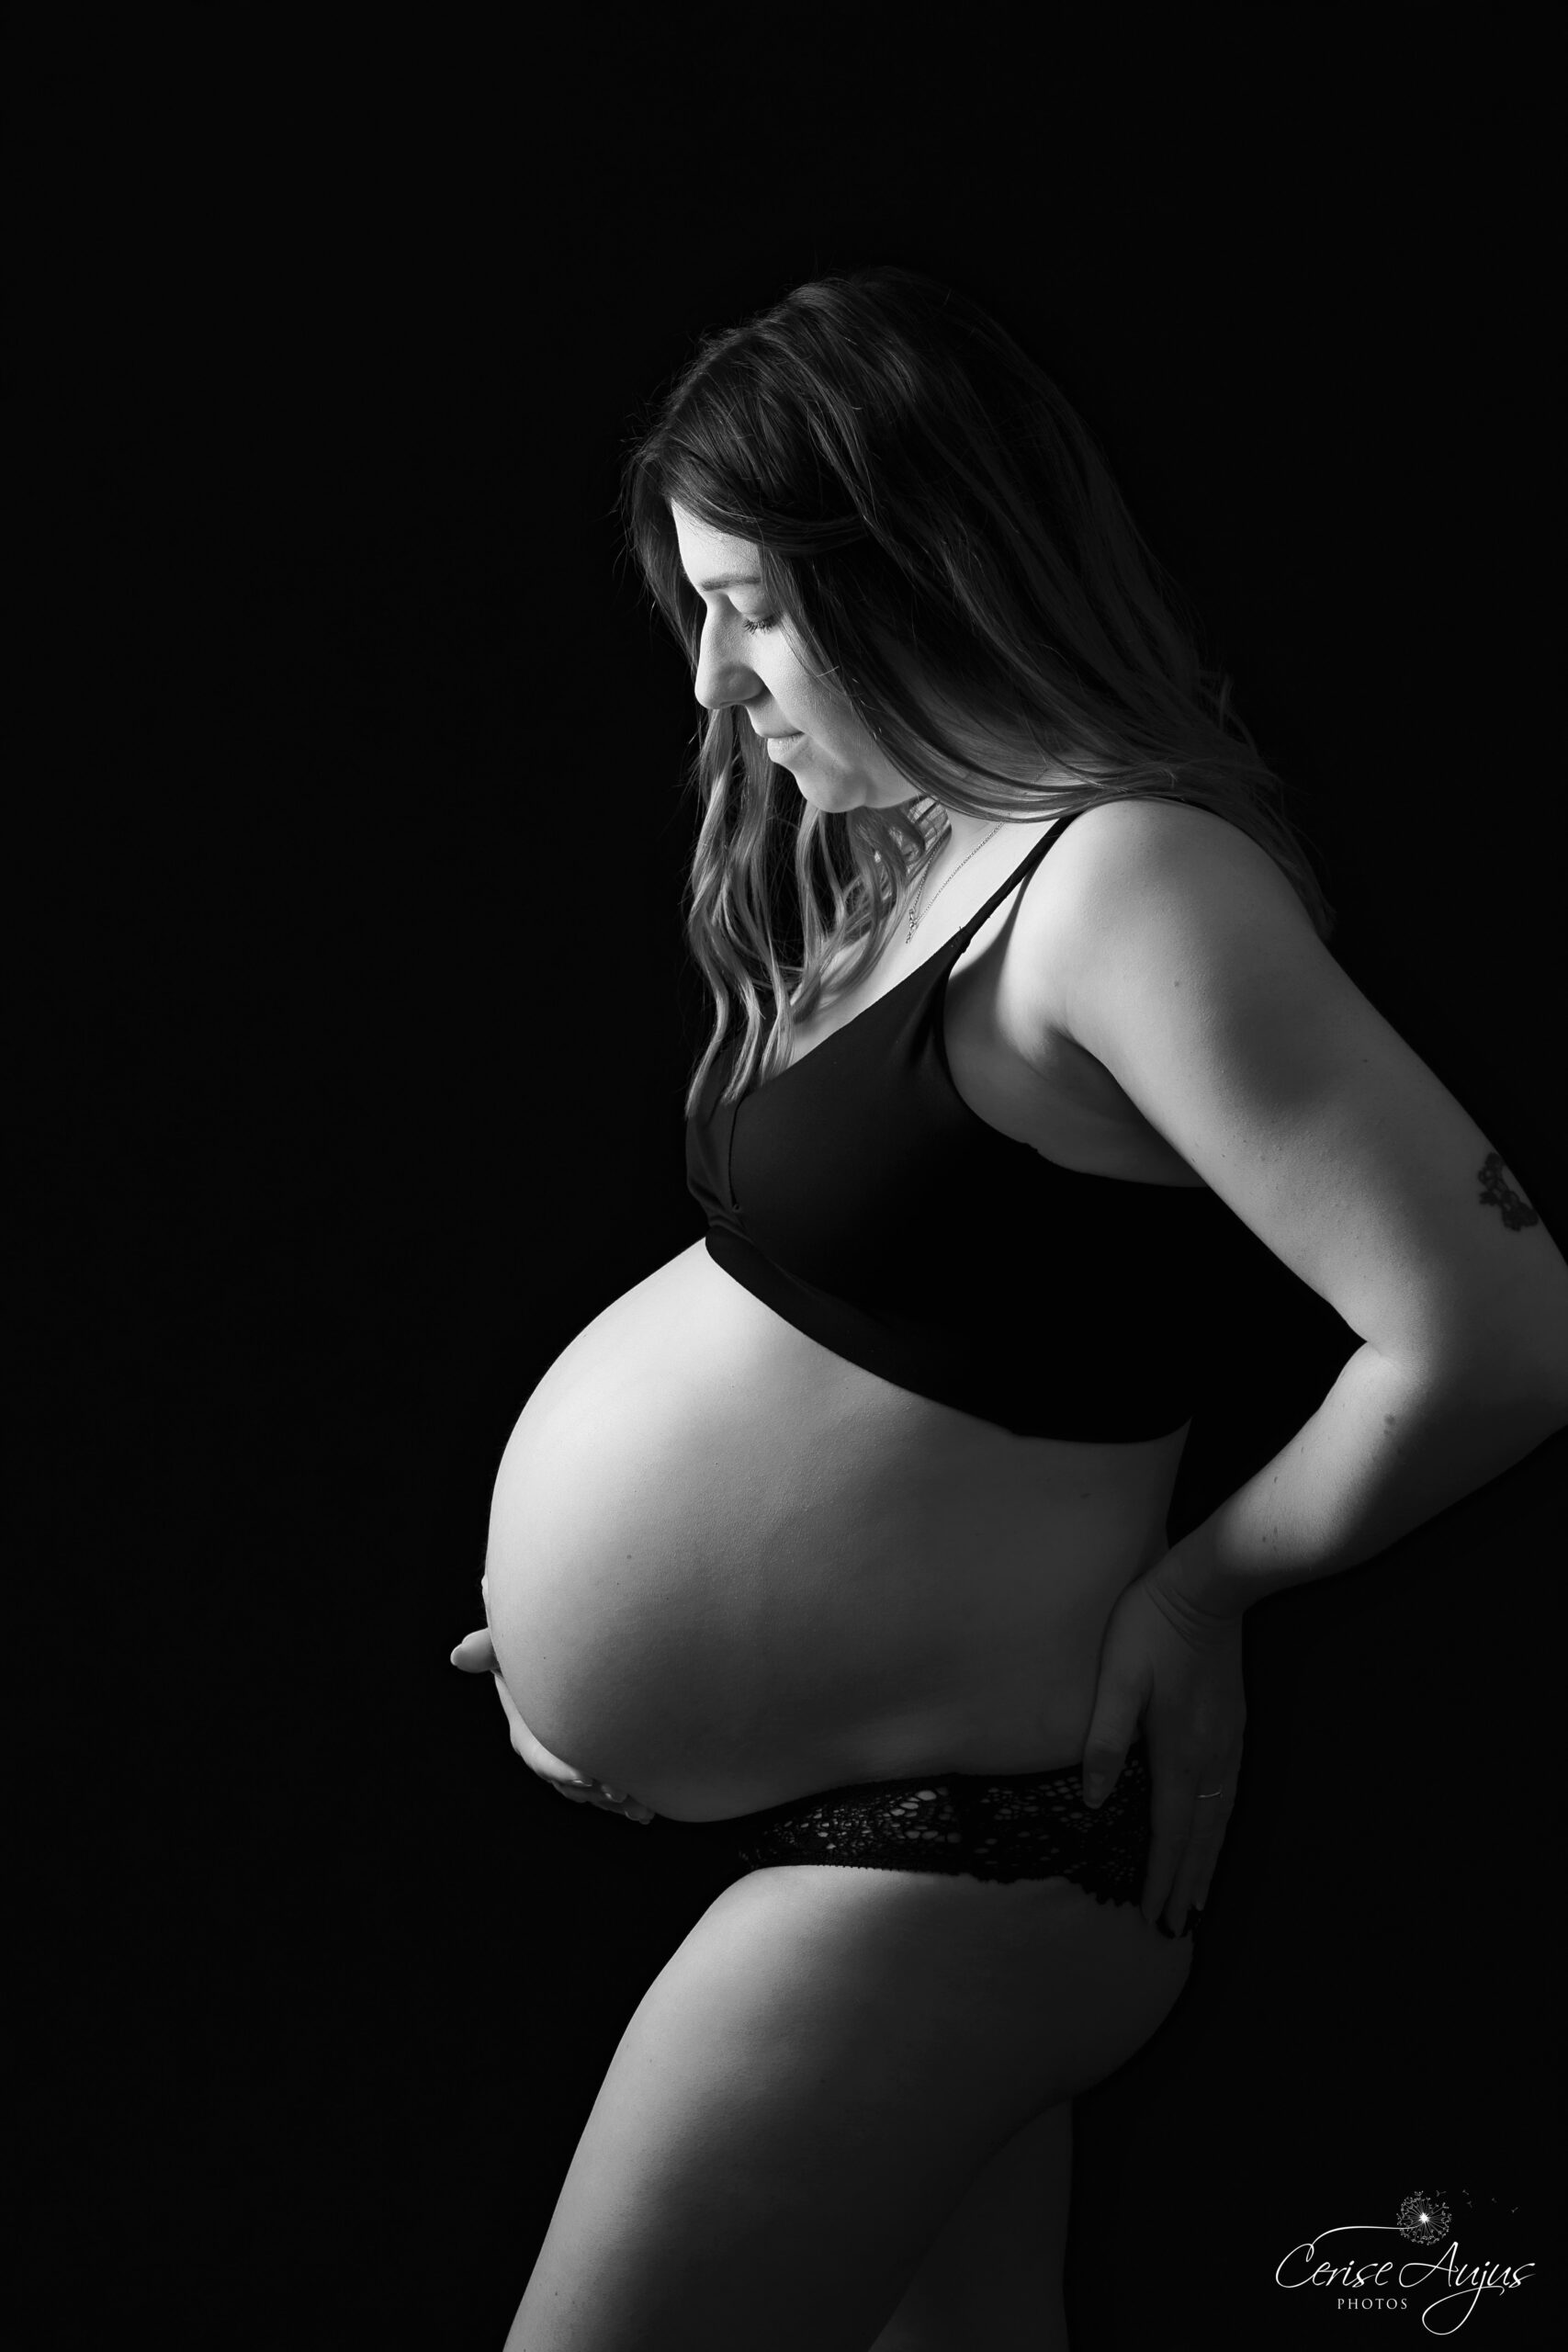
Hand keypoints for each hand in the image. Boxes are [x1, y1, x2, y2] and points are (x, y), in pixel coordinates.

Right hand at [449, 1627, 655, 1822]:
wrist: (576, 1648)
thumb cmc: (536, 1641)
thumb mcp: (509, 1643)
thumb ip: (489, 1647)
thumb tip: (458, 1656)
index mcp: (526, 1731)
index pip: (539, 1756)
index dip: (561, 1767)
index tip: (588, 1775)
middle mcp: (550, 1752)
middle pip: (569, 1781)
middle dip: (594, 1790)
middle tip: (620, 1792)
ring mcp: (578, 1758)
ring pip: (594, 1791)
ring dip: (615, 1802)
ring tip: (640, 1807)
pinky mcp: (604, 1762)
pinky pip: (614, 1787)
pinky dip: (629, 1802)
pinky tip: (648, 1812)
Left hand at [1079, 1550, 1244, 1933]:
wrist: (1210, 1587)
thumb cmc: (1152, 1626)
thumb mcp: (1117, 1677)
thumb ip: (1104, 1739)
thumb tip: (1092, 1800)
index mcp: (1178, 1752)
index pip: (1168, 1832)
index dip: (1160, 1877)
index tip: (1153, 1918)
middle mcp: (1211, 1758)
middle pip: (1200, 1837)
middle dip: (1187, 1884)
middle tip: (1177, 1929)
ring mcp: (1229, 1743)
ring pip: (1221, 1820)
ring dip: (1209, 1863)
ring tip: (1200, 1901)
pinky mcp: (1237, 1726)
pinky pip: (1232, 1796)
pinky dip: (1223, 1829)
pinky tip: (1217, 1835)